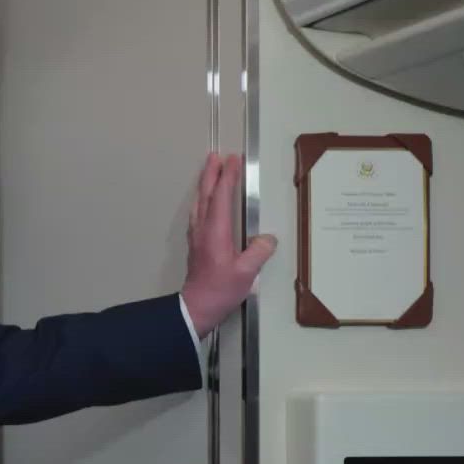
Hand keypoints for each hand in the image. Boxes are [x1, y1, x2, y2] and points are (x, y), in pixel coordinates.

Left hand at [181, 152, 276, 336]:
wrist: (196, 307)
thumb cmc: (220, 290)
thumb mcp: (246, 273)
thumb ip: (258, 252)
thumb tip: (267, 238)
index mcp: (215, 231)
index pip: (221, 196)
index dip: (227, 177)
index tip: (232, 160)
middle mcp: (203, 229)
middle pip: (205, 194)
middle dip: (211, 173)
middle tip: (215, 156)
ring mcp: (197, 236)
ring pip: (199, 202)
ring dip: (204, 184)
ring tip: (209, 170)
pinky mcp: (196, 243)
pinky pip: (198, 212)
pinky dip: (203, 199)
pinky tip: (205, 201)